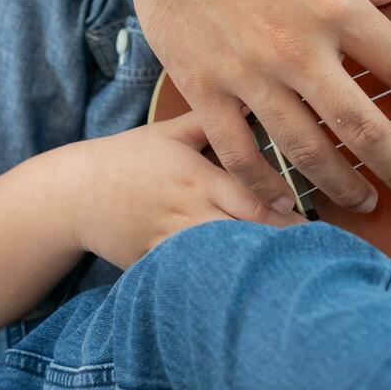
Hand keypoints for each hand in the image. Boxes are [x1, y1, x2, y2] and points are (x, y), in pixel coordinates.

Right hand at [71, 112, 302, 269]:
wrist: (72, 195)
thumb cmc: (128, 159)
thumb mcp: (168, 133)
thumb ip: (212, 119)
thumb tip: (251, 95)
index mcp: (197, 177)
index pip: (249, 197)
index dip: (283, 212)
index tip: (313, 222)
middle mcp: (187, 211)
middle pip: (242, 233)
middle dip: (278, 246)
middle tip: (317, 256)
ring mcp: (170, 242)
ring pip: (219, 261)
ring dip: (251, 268)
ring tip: (288, 278)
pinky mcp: (154, 265)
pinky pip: (189, 279)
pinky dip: (213, 285)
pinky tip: (239, 295)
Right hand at [114, 0, 390, 214]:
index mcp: (334, 5)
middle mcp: (296, 46)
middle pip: (362, 126)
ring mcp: (248, 73)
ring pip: (305, 151)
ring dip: (342, 186)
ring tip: (366, 202)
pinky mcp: (202, 88)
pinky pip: (240, 153)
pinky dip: (266, 186)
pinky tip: (289, 203)